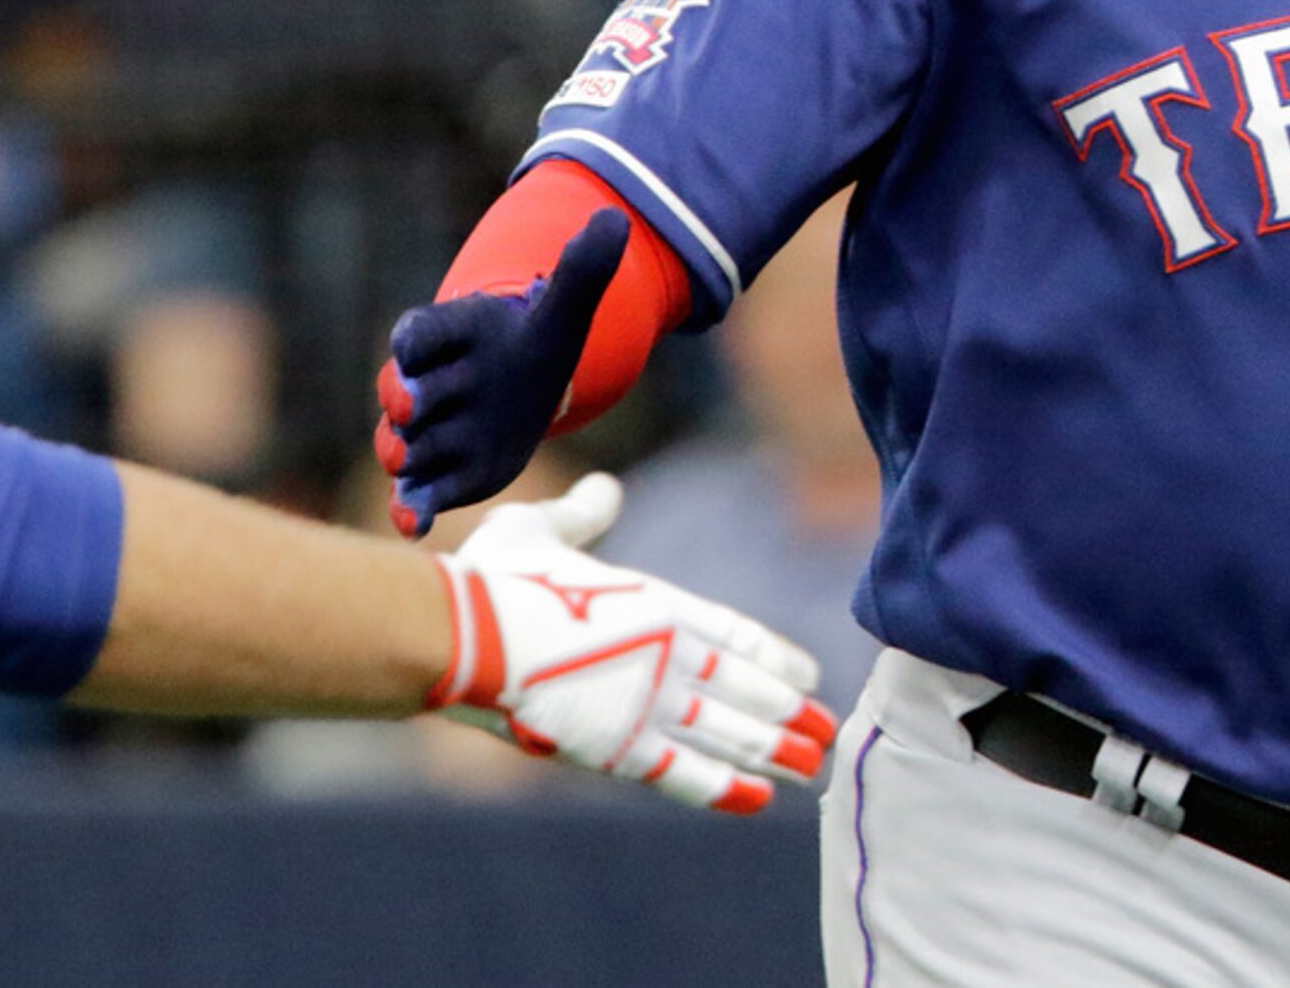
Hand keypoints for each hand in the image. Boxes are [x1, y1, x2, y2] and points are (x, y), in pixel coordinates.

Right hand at [376, 209, 627, 537]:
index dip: (415, 339)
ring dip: (402, 451)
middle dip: (403, 397)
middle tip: (408, 406)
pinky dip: (410, 508)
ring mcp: (431, 433)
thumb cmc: (533, 345)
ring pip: (405, 443)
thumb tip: (616, 221)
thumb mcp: (563, 312)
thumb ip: (583, 272)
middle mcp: (429, 384)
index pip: (424, 331)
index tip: (408, 345)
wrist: (525, 390)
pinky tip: (414, 525)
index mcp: (452, 335)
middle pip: (406, 389)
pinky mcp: (441, 475)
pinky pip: (417, 494)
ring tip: (403, 459)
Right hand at [430, 472, 838, 810]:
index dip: (775, 658)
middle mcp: (668, 654)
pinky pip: (683, 775)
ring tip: (812, 768)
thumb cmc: (492, 580)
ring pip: (728, 733)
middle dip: (789, 713)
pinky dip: (724, 788)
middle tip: (827, 732)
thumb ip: (582, 514)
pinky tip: (760, 799)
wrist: (462, 635)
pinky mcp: (616, 749)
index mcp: (656, 604)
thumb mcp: (541, 529)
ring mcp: (647, 703)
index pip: (736, 636)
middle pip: (746, 689)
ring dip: (774, 751)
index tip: (810, 676)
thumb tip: (606, 490)